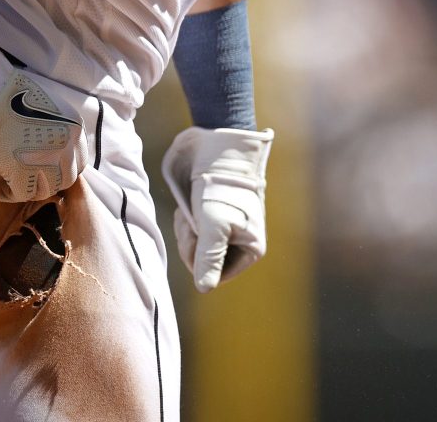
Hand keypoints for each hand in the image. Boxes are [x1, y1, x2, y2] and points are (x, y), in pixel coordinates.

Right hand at [0, 39, 91, 201]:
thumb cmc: (9, 98)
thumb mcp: (48, 108)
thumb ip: (58, 130)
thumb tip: (56, 154)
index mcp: (74, 128)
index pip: (79, 162)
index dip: (62, 169)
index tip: (47, 170)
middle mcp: (66, 144)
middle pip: (65, 178)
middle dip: (48, 182)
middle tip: (30, 181)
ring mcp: (46, 158)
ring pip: (46, 190)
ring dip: (31, 190)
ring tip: (15, 186)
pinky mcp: (22, 170)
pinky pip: (22, 194)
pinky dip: (11, 195)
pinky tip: (3, 190)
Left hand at [161, 126, 273, 291]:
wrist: (217, 148)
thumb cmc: (220, 188)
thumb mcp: (213, 225)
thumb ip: (209, 259)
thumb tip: (204, 289)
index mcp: (251, 249)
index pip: (216, 276)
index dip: (201, 261)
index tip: (199, 237)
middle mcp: (240, 242)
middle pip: (203, 263)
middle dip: (192, 241)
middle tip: (195, 219)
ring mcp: (224, 229)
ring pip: (194, 246)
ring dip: (187, 228)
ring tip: (193, 208)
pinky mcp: (209, 216)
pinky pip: (190, 230)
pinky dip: (185, 219)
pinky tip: (189, 204)